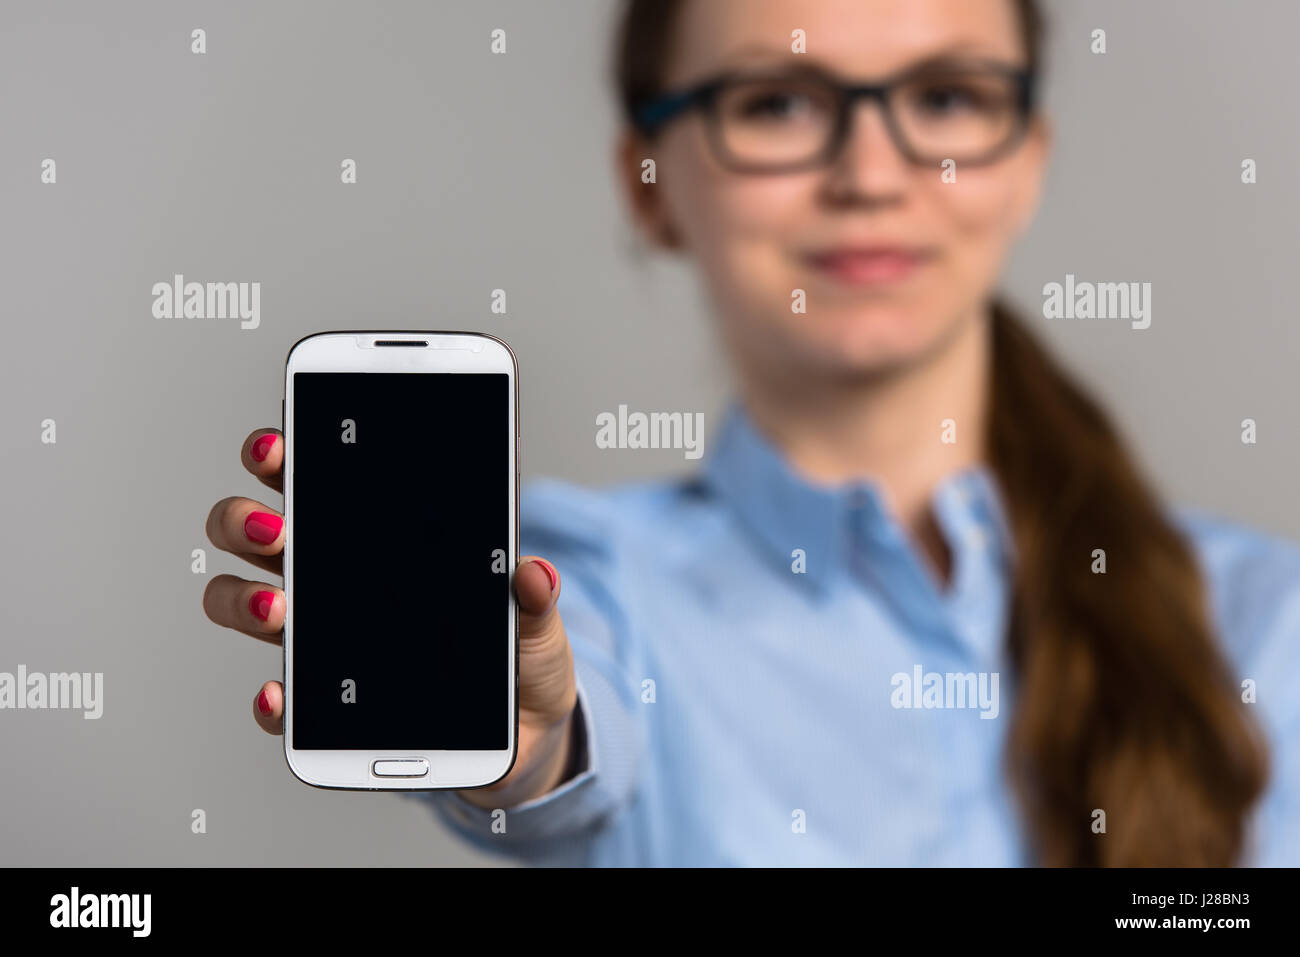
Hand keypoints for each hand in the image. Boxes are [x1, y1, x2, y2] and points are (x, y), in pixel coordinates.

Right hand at [201, 427, 579, 804]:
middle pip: (251, 533)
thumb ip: (533, 595)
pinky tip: (281, 695)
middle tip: (276, 528)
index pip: (310, 480)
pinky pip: (281, 701)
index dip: (278, 456)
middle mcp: (331, 578)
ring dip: (243, 598)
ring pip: (241, 602)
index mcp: (374, 537)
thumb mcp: (534, 617)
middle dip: (244, 520)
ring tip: (280, 606)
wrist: (523, 727)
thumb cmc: (517, 655)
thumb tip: (532, 572)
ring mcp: (321, 639)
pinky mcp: (326, 708)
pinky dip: (273, 698)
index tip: (276, 446)